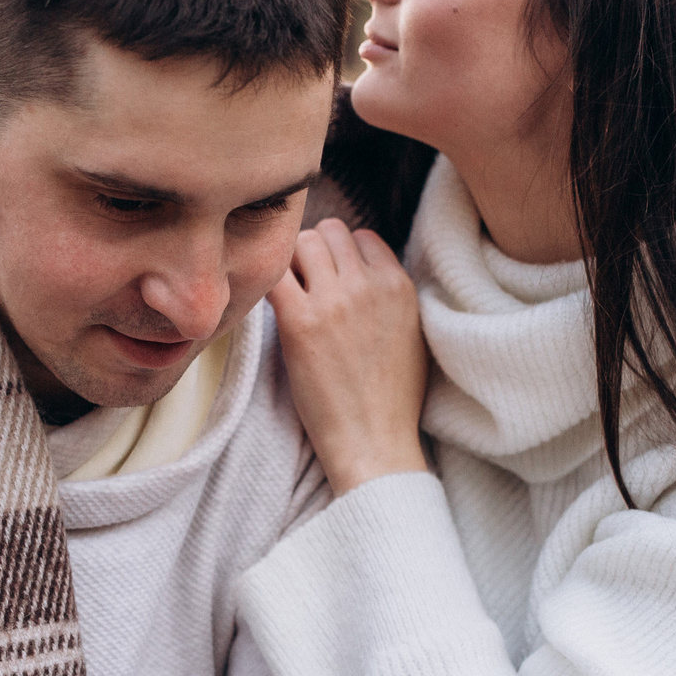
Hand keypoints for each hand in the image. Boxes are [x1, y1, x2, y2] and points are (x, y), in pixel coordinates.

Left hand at [269, 219, 432, 495]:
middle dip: (313, 254)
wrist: (375, 442)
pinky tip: (269, 309)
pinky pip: (273, 274)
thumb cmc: (390, 399)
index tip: (331, 284)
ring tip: (290, 301)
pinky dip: (265, 283)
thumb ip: (389, 294)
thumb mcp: (410, 333)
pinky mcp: (301, 322)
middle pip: (328, 232)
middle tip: (304, 290)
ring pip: (301, 243)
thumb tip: (360, 269)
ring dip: (290, 265)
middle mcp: (369, 284)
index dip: (342, 257)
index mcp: (399, 285)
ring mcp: (335, 300)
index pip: (361, 237)